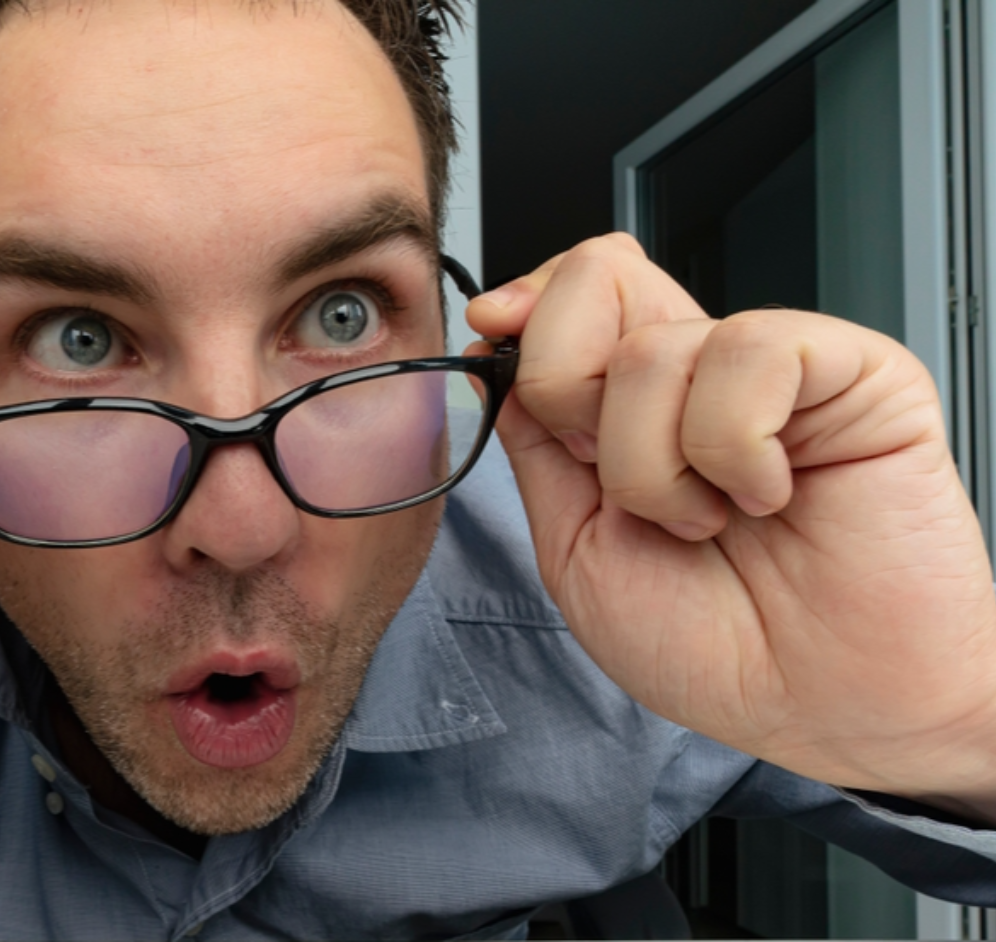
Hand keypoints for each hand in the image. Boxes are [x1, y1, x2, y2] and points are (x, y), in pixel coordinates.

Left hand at [465, 234, 995, 814]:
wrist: (821, 710)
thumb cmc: (714, 646)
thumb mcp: (577, 547)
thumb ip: (536, 444)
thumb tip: (498, 348)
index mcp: (632, 406)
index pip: (569, 296)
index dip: (524, 305)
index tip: (493, 330)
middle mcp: (698, 373)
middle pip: (598, 278)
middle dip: (568, 389)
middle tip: (614, 478)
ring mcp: (774, 368)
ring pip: (651, 347)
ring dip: (654, 467)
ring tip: (711, 520)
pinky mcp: (852, 371)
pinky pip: (747, 355)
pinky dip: (733, 449)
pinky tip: (767, 495)